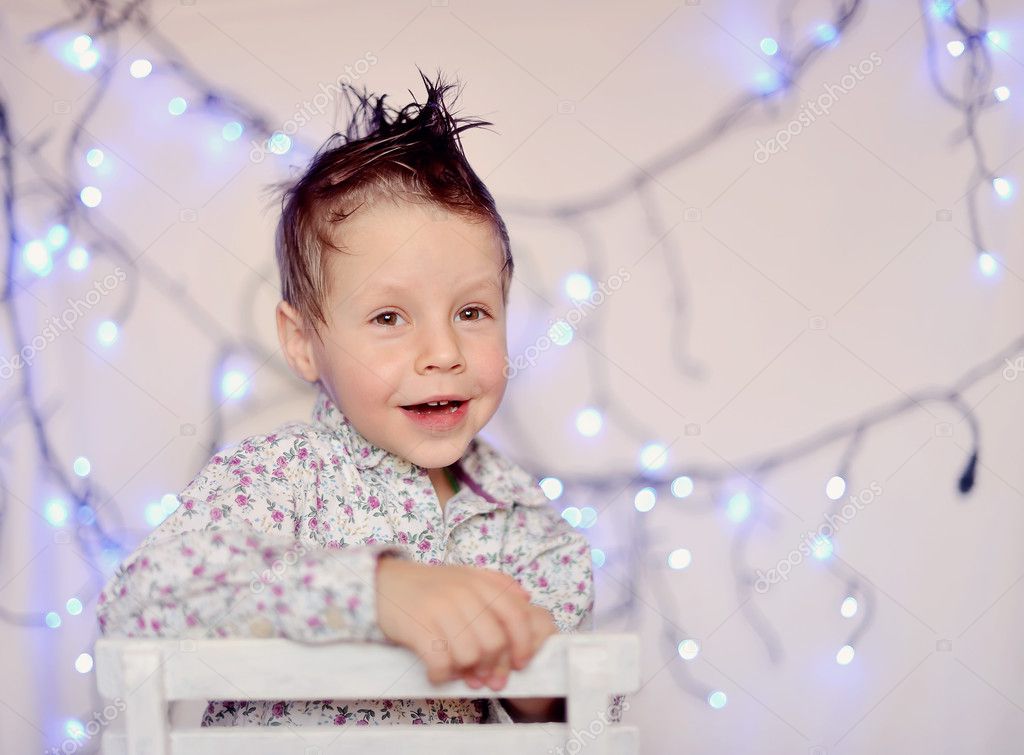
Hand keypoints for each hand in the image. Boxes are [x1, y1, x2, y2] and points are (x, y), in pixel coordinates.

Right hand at [375, 556, 546, 687]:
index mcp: (479, 583)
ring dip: (466, 672)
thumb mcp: (465, 575)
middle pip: (494, 642)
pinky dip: (442, 675)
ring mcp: (439, 609)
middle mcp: (462, 593)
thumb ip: (497, 583)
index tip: (519, 663)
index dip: (522, 644)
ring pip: (470, 655)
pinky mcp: (417, 626)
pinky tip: (438, 672)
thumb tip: (526, 599)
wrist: (385, 582)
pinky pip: (440, 662)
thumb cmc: (429, 585)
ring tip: (458, 672)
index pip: (515, 616)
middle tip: (485, 678)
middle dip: (493, 667)